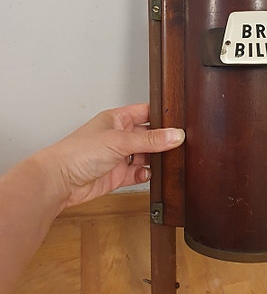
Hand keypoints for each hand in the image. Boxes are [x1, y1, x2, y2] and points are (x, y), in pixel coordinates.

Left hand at [34, 103, 184, 209]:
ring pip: (145, 156)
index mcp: (117, 119)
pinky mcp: (117, 175)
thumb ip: (150, 139)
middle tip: (178, 144)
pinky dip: (145, 175)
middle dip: (161, 140)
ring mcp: (118, 156)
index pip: (146, 112)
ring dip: (155, 159)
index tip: (180, 122)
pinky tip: (148, 174)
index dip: (162, 116)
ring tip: (167, 160)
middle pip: (148, 135)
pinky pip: (138, 174)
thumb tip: (176, 135)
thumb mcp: (120, 141)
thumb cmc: (78, 152)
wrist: (60, 181)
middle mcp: (118, 136)